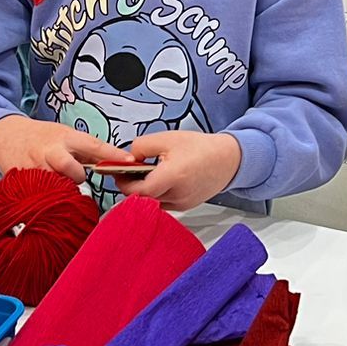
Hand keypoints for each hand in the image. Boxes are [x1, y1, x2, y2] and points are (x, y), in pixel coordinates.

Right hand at [0, 115, 135, 182]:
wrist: (6, 135)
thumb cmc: (41, 137)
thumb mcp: (65, 135)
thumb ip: (87, 150)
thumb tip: (117, 162)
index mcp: (65, 137)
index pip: (93, 145)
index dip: (112, 154)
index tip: (130, 161)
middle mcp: (50, 150)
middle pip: (70, 168)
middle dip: (75, 177)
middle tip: (73, 177)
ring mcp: (34, 165)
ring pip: (54, 185)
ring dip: (59, 189)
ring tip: (55, 184)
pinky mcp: (21, 179)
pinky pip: (38, 194)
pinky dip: (44, 196)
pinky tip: (42, 191)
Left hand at [119, 131, 242, 210]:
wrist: (228, 159)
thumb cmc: (201, 148)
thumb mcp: (167, 138)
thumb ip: (141, 147)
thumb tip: (128, 159)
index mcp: (173, 176)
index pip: (138, 191)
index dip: (124, 183)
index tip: (118, 173)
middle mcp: (178, 194)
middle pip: (143, 199)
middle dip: (131, 186)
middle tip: (126, 173)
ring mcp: (182, 203)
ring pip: (152, 202)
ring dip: (144, 191)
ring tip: (143, 175)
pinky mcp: (186, 207)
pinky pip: (163, 203)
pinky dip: (156, 194)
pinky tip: (157, 181)